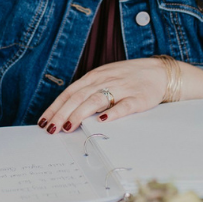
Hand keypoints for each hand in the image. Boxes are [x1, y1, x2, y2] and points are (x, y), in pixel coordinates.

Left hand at [37, 58, 167, 134]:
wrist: (159, 72)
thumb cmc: (127, 78)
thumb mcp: (104, 79)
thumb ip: (88, 92)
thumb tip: (66, 111)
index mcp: (95, 77)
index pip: (70, 92)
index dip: (56, 107)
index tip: (44, 122)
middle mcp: (105, 81)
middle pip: (79, 97)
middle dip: (62, 113)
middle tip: (51, 129)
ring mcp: (121, 88)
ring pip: (96, 100)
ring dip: (80, 113)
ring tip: (68, 126)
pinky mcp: (138, 98)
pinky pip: (124, 105)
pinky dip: (113, 113)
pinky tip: (104, 121)